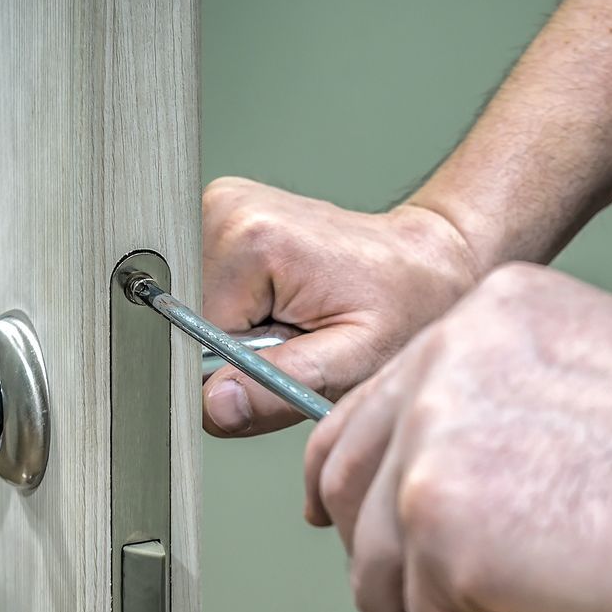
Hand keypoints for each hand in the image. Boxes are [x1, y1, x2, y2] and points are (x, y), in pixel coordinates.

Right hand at [200, 179, 483, 435]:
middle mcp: (224, 211)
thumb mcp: (350, 364)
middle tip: (297, 341)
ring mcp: (218, 206)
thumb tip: (215, 405)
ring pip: (195, 309)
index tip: (285, 364)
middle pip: (191, 321)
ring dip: (238, 332)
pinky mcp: (221, 215)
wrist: (421, 264)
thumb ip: (277, 387)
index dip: (236, 371)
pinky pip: (206, 288)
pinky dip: (239, 310)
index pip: (197, 341)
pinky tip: (280, 303)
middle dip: (237, 352)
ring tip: (293, 320)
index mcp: (251, 241)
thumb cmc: (401, 307)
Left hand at [303, 264, 611, 611]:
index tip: (405, 567)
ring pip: (386, 585)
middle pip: (350, 497)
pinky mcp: (448, 528)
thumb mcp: (606, 428)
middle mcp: (449, 361)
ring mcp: (436, 439)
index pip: (372, 419)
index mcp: (494, 323)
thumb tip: (498, 549)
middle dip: (413, 589)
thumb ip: (525, 462)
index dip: (378, 508)